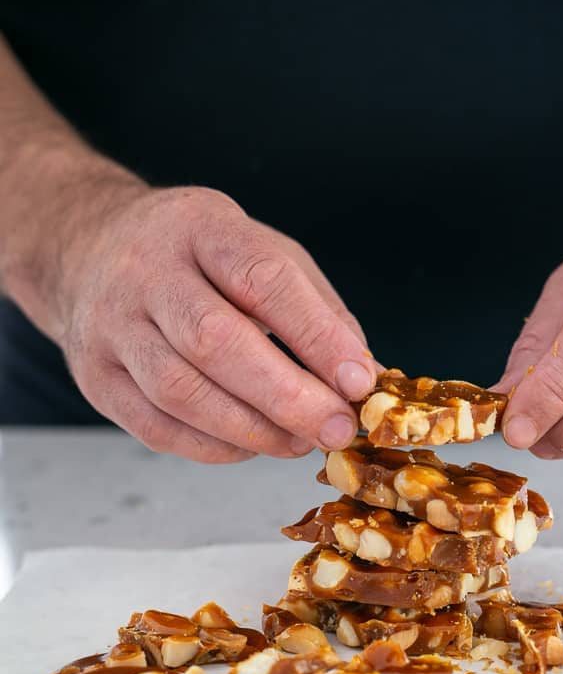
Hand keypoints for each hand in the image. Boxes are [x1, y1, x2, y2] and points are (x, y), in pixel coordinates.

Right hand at [51, 185, 378, 461]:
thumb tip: (358, 377)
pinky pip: (157, 427)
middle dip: (286, 396)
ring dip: (253, 429)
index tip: (358, 380)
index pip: (261, 278)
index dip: (315, 335)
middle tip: (336, 428)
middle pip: (214, 341)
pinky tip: (252, 445)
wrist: (92, 250)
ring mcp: (111, 325)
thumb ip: (316, 308)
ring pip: (181, 392)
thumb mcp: (263, 250)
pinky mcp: (95, 376)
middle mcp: (145, 271)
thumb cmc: (199, 256)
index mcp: (199, 226)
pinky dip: (214, 447)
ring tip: (300, 441)